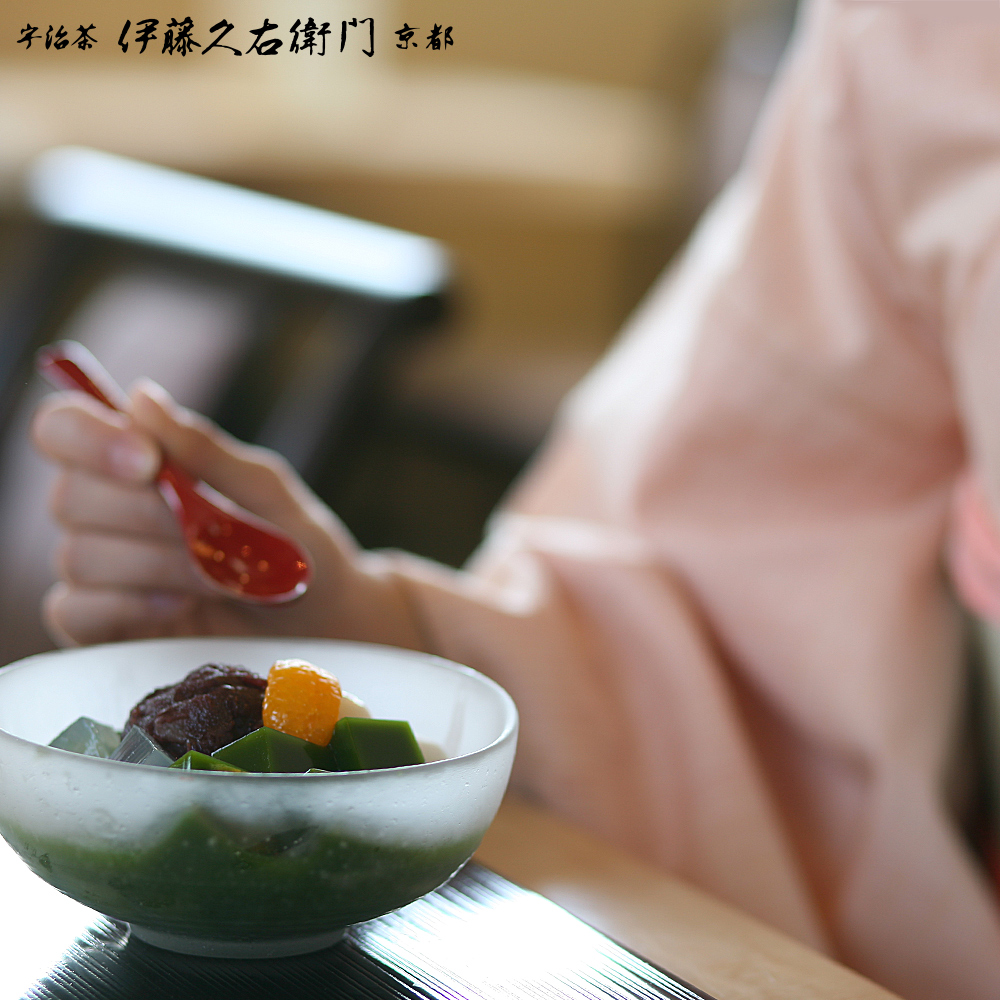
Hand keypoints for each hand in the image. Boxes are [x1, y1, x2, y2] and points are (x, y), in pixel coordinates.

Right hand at [30, 380, 422, 648]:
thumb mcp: (266, 492)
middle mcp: (105, 511)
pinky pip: (76, 611)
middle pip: (71, 497)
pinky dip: (133, 608)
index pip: (64, 428)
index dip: (89, 437)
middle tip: (216, 536)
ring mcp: (99, 571)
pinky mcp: (101, 626)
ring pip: (79, 556)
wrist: (324, 623)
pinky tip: (179, 608)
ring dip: (162, 565)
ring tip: (224, 578)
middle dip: (150, 517)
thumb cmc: (298, 547)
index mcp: (135, 462)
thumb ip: (206, 451)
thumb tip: (141, 398)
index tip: (148, 462)